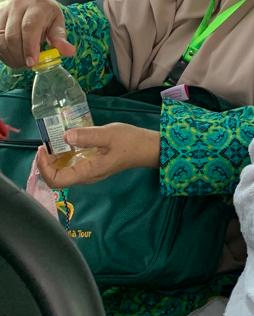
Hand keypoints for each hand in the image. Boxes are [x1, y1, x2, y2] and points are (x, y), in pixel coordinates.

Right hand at [0, 0, 75, 67]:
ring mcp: (4, 11)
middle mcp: (18, 5)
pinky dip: (3, 52)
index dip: (30, 47)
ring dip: (11, 55)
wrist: (34, 4)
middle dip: (20, 55)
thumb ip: (60, 38)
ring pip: (1, 39)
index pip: (29, 27)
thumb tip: (69, 52)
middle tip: (29, 65)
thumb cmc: (47, 15)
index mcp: (37, 5)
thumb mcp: (57, 24)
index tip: (32, 62)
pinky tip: (13, 56)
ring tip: (22, 62)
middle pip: (13, 35)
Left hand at [35, 123, 160, 187]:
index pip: (57, 181)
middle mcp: (86, 176)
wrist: (147, 147)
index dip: (44, 168)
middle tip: (45, 144)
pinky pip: (71, 166)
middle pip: (57, 178)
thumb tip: (65, 136)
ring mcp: (89, 172)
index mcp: (88, 172)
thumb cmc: (130, 142)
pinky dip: (63, 156)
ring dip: (53, 159)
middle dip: (46, 163)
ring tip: (53, 142)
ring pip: (63, 172)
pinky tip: (66, 143)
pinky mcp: (92, 165)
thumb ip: (87, 136)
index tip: (42, 149)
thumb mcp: (109, 134)